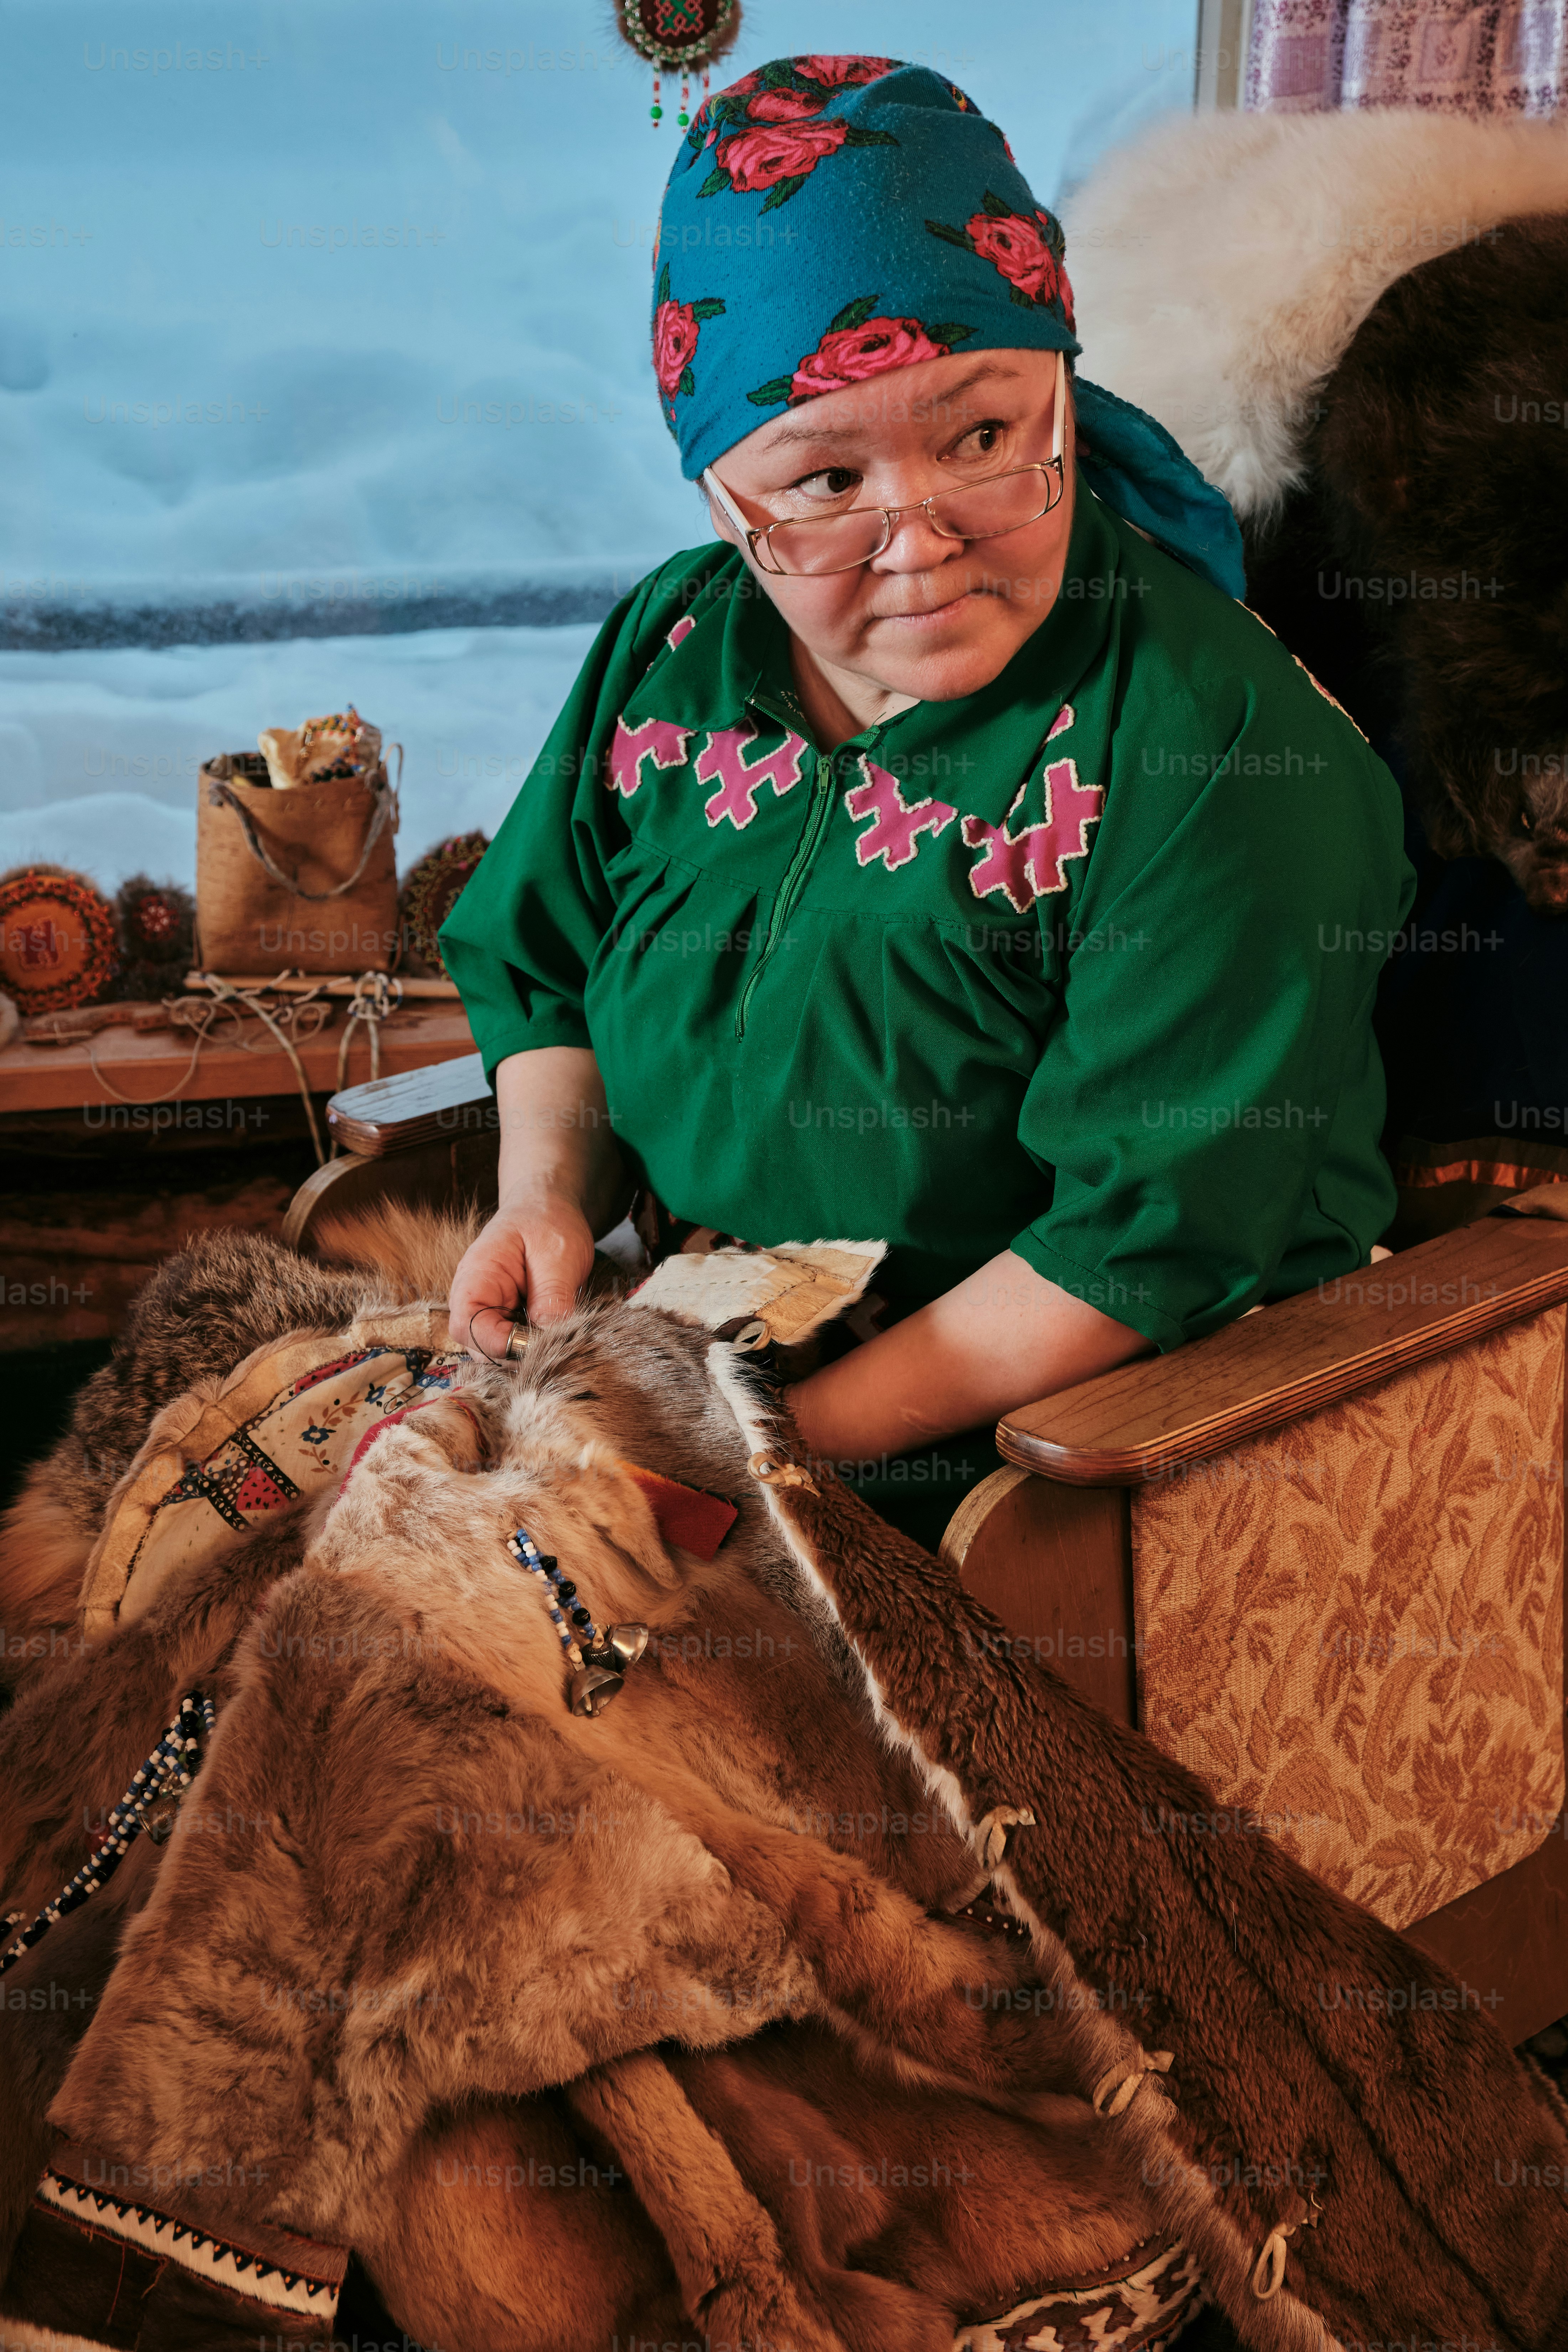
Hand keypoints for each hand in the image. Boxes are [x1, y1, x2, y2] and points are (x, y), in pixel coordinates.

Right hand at [449, 1191, 596, 1360]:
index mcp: (476, 1277)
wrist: (548, 1207)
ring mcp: (489, 1310)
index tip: (536, 1345)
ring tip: (557, 1339)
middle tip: (554, 1346)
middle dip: (514, 1355)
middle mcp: (475, 1298)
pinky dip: (531, 1347)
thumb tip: (552, 1337)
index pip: (467, 1326)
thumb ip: (552, 1297)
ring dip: (524, 1354)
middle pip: (478, 1346)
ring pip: (495, 1351)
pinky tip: (554, 1335)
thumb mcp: (558, 1255)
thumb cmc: (548, 1222)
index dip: (499, 1345)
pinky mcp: (506, 1318)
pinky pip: (512, 1344)